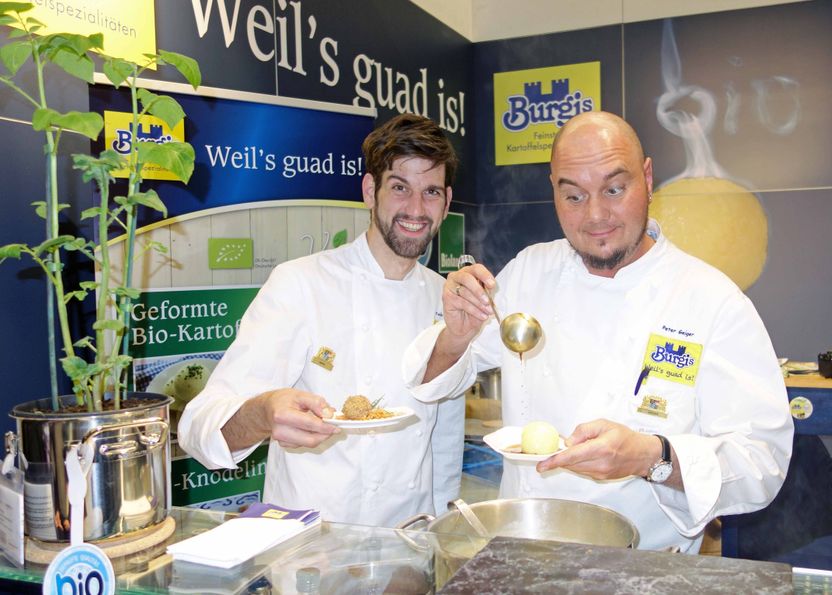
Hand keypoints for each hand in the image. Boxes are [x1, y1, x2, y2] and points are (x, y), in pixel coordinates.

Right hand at [223, 388, 339, 450]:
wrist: (267, 409)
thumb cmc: (283, 400)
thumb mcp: (300, 394)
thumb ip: (316, 402)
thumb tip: (329, 414)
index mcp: (282, 415)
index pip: (310, 425)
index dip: (326, 427)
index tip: (337, 425)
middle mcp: (280, 430)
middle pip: (310, 439)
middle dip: (325, 434)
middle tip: (334, 427)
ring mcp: (281, 440)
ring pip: (308, 443)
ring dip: (320, 436)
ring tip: (323, 425)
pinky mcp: (284, 444)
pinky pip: (303, 444)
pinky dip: (312, 437)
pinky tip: (311, 429)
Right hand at [442, 263, 496, 345]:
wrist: (464, 327)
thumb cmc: (474, 311)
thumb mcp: (484, 299)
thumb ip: (486, 291)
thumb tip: (490, 288)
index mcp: (468, 273)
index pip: (476, 269)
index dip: (485, 275)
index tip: (492, 285)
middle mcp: (457, 277)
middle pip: (467, 278)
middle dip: (479, 290)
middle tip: (488, 301)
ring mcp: (449, 287)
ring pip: (465, 292)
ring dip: (479, 303)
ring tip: (487, 311)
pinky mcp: (446, 298)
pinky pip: (462, 302)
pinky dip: (474, 310)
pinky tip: (481, 315)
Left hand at [535, 419, 659, 479]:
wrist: (643, 455)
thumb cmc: (625, 437)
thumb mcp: (604, 424)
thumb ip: (584, 430)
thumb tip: (568, 441)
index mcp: (601, 448)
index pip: (572, 456)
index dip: (555, 460)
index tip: (542, 464)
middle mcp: (600, 464)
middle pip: (571, 464)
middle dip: (559, 458)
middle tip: (550, 452)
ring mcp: (601, 473)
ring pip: (575, 468)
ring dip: (569, 460)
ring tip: (574, 450)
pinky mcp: (601, 478)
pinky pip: (582, 471)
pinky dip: (577, 464)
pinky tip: (582, 456)